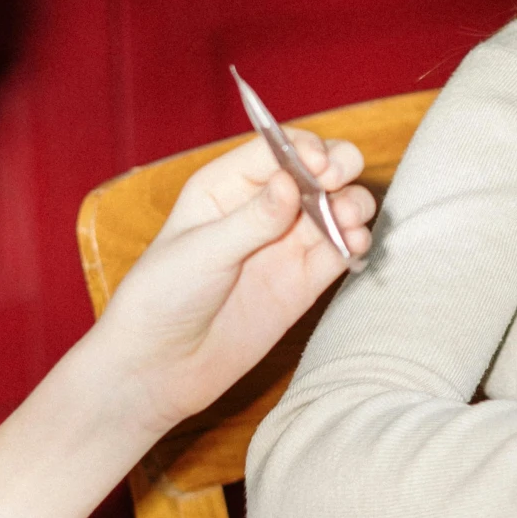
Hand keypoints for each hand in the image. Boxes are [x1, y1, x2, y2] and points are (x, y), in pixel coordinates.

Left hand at [96, 132, 374, 437]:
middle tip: (338, 184)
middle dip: (337, 168)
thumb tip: (291, 182)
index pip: (276, 149)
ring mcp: (286, 244)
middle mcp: (261, 208)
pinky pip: (340, 250)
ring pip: (336, 206)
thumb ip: (252, 219)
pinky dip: (356, 242)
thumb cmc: (162, 299)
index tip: (320, 167)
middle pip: (316, 170)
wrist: (160, 368)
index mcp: (225, 186)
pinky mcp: (304, 281)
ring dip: (353, 205)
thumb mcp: (201, 252)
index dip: (304, 150)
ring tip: (348, 220)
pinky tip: (354, 245)